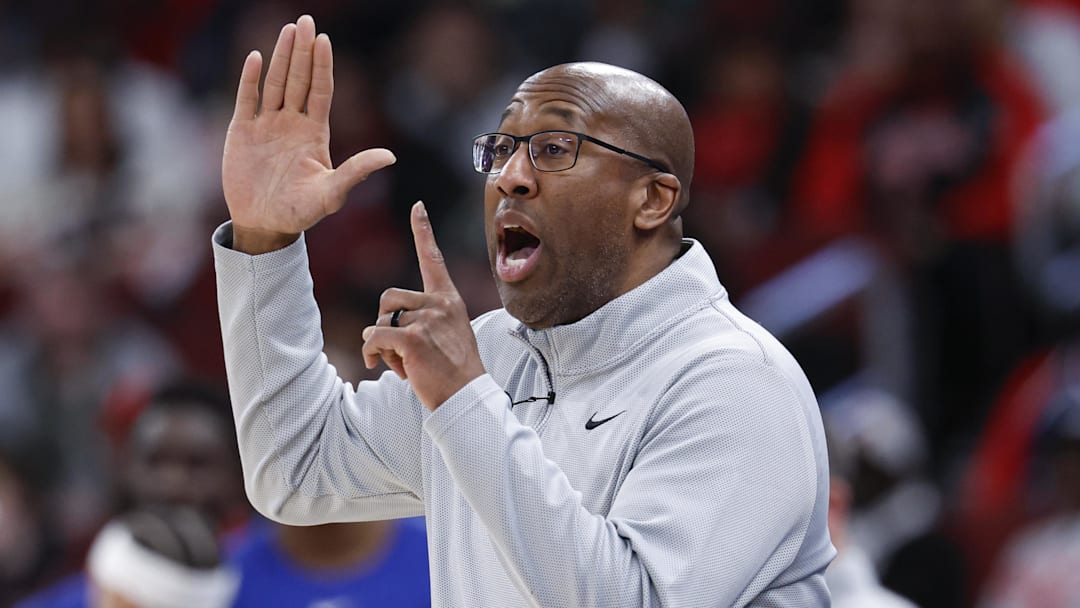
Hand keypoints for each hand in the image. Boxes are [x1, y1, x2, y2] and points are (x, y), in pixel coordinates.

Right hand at [222, 15, 395, 253]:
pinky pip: (246, 99)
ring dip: (281, 57)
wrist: (265, 224)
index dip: (323, 66)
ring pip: (275, 83)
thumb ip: (357, 171)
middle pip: (299, 79)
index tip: (325, 40)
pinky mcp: (242, 131)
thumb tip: (390, 156)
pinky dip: (250, 79)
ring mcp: (266, 124)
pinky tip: (255, 58)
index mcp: (315, 133)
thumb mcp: (332, 192)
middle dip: (303, 51)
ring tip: (288, 30)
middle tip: (306, 20)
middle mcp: (292, 123)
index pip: (320, 91)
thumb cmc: (301, 212)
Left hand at [361, 202, 485, 410]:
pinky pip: (374, 336)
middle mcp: (439, 304)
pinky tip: (382, 365)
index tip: (417, 206)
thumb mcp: (448, 335)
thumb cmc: (453, 371)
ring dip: (381, 343)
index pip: (433, 259)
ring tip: (402, 362)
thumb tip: (378, 328)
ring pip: (380, 319)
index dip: (423, 231)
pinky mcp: (412, 338)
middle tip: (400, 350)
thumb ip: (424, 321)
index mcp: (449, 300)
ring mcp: (426, 320)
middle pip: (388, 298)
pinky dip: (372, 352)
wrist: (466, 396)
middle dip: (385, 323)